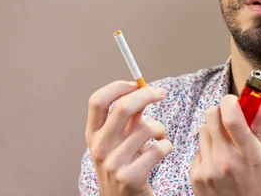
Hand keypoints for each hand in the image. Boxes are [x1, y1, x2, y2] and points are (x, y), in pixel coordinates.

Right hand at [85, 81, 172, 195]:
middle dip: (147, 95)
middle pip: (123, 107)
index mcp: (93, 136)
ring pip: (147, 128)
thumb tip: (142, 90)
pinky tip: (163, 151)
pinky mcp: (131, 177)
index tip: (136, 84)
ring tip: (159, 136)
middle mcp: (99, 148)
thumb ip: (127, 118)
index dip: (118, 87)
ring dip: (161, 128)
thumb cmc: (124, 167)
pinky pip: (159, 148)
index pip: (97, 101)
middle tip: (161, 93)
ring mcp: (113, 164)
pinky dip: (167, 146)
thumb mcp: (118, 141)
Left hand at [189, 94, 260, 195]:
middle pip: (211, 116)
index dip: (230, 102)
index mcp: (248, 155)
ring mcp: (208, 169)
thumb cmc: (258, 184)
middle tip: (228, 119)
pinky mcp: (196, 175)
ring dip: (213, 131)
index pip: (232, 118)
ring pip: (203, 130)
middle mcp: (226, 161)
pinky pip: (197, 148)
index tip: (234, 100)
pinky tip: (217, 162)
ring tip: (225, 145)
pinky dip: (207, 149)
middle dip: (220, 112)